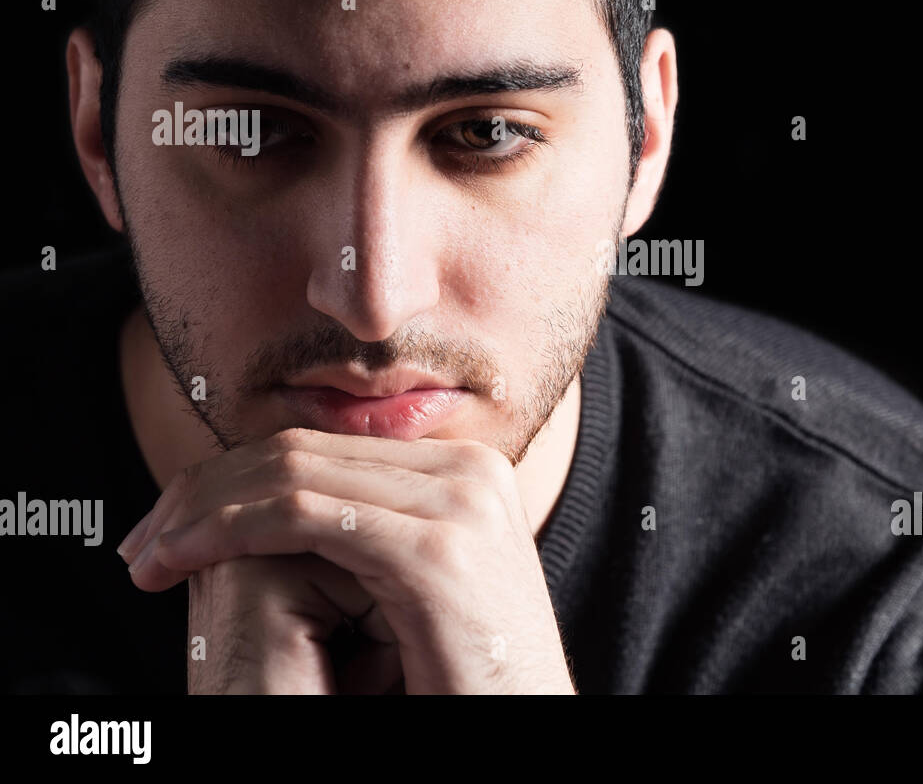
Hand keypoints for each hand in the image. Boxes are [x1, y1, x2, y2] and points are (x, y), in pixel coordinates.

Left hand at [119, 428, 574, 693]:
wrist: (522, 730)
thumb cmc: (461, 680)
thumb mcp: (411, 591)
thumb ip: (367, 533)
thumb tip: (278, 506)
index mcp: (465, 471)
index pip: (322, 447)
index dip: (234, 477)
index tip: (173, 527)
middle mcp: (467, 470)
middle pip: (300, 451)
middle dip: (204, 493)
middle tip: (144, 543)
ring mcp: (458, 502)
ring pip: (290, 475)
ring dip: (201, 513)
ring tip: (151, 556)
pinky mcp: (434, 551)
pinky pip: (300, 516)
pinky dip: (226, 530)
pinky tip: (182, 559)